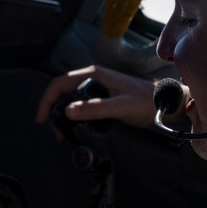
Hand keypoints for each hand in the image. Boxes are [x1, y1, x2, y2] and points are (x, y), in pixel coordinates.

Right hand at [35, 65, 159, 135]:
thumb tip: (67, 110)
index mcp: (93, 75)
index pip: (59, 84)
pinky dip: (73, 115)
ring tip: (63, 132)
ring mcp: (97, 86)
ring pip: (70, 98)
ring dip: (62, 114)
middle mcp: (92, 78)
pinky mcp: (102, 96)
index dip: (47, 100)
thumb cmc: (146, 102)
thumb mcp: (119, 107)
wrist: (165, 103)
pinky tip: (75, 126)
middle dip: (53, 110)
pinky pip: (80, 103)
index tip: (42, 118)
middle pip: (62, 91)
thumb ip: (94, 108)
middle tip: (55, 131)